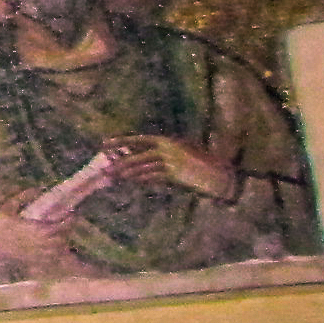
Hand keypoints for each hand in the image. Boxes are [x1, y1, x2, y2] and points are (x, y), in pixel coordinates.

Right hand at [0, 205, 85, 280]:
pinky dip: (55, 253)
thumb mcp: (5, 208)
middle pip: (63, 238)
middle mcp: (42, 243)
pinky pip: (50, 258)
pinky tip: (53, 247)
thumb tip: (37, 188)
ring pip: (59, 249)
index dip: (70, 220)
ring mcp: (38, 254)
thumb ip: (22, 197)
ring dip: (63, 241)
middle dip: (68, 229)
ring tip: (61, 233)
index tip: (73, 213)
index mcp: (38, 230)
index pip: (62, 226)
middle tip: (68, 221)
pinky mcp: (33, 261)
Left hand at [101, 135, 238, 202]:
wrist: (218, 173)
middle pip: (137, 156)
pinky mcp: (174, 174)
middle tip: (105, 168)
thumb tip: (142, 153)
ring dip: (128, 174)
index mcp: (168, 140)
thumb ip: (163, 151)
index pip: (139, 139)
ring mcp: (171, 161)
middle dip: (120, 162)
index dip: (121, 141)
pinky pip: (153, 178)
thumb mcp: (181, 151)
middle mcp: (168, 149)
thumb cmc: (200, 162)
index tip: (105, 144)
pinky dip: (142, 180)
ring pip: (143, 168)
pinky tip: (133, 182)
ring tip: (116, 177)